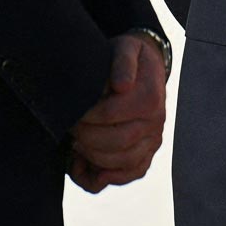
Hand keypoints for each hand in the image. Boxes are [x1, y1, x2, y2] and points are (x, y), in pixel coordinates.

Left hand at [67, 34, 167, 192]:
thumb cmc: (129, 59)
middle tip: (69, 127)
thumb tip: (121, 86)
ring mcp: (154, 140)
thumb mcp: (125, 49)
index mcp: (150, 98)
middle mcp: (156, 122)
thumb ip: (123, 62)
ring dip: (93, 157)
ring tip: (76, 144)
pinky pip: (132, 174)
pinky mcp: (149, 153)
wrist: (146, 68)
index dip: (85, 116)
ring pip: (123, 162)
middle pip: (116, 142)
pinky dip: (107, 176)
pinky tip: (87, 165)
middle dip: (85, 137)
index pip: (110, 115)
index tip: (70, 110)